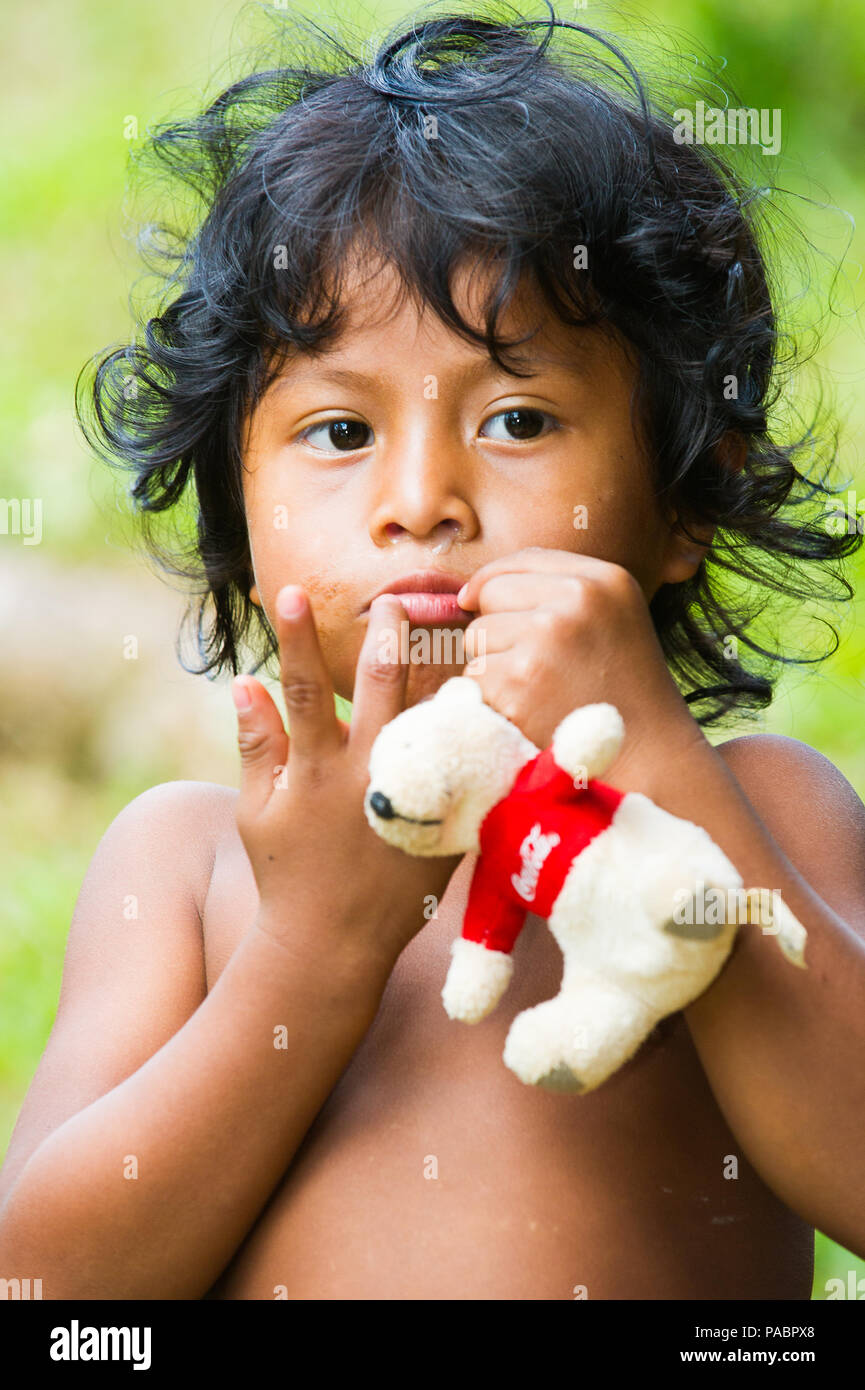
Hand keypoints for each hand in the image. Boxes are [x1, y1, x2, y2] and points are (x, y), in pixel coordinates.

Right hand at [231, 587, 462, 967]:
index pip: (304, 687)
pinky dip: (472, 728)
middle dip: (388, 636)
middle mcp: (366, 778)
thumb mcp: (257, 811)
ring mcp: (411, 800)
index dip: (296, 636)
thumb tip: (244, 683)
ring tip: (454, 629)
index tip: (290, 590)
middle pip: (382, 688)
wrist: (331, 946)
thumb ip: (257, 746)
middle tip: (398, 600)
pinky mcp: (444, 823)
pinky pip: (465, 763)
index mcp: (314, 771)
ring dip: (441, 670)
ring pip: (432, 717)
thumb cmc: (286, 875)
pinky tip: (485, 694)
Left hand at [457, 546, 695, 752]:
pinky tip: (530, 713)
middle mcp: (576, 600)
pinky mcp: (519, 683)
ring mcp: (546, 641)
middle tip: (538, 666)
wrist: (648, 755)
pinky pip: (474, 678)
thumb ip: (554, 590)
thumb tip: (469, 592)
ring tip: (539, 690)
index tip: (485, 606)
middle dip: (499, 629)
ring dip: (494, 667)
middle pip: (490, 596)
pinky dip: (491, 700)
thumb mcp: (609, 616)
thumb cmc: (620, 688)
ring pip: (477, 638)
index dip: (494, 584)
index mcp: (602, 579)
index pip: (520, 560)